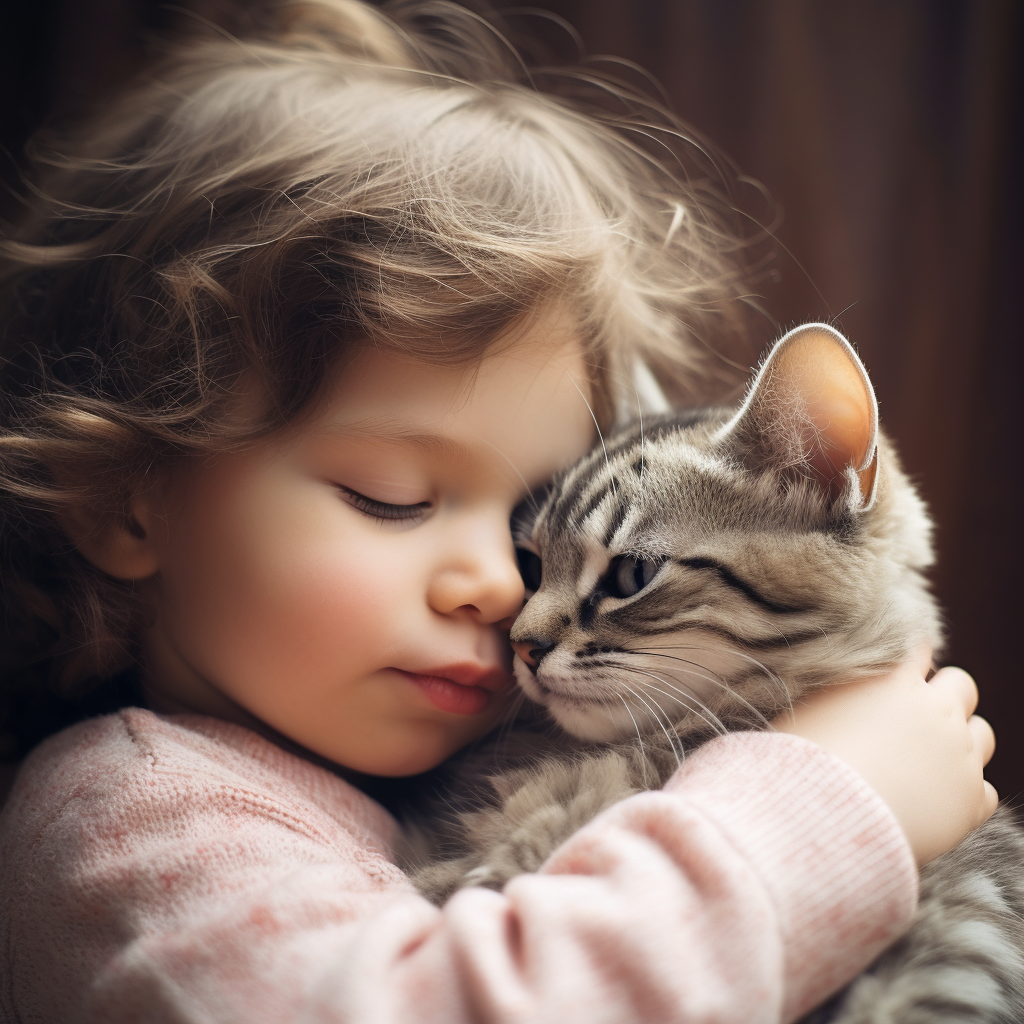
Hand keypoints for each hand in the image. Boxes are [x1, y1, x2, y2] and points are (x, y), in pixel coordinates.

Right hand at [772, 649, 996, 865]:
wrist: (824, 814)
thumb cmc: (804, 759)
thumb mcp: (809, 707)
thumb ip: (839, 690)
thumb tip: (837, 686)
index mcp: (895, 681)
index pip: (917, 648)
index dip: (906, 661)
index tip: (894, 674)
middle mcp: (936, 710)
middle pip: (961, 685)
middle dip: (943, 695)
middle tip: (915, 716)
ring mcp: (960, 755)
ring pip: (982, 734)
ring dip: (962, 739)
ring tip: (930, 758)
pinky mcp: (970, 801)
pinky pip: (983, 789)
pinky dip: (964, 792)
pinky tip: (935, 799)